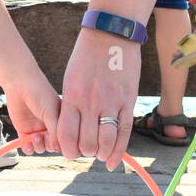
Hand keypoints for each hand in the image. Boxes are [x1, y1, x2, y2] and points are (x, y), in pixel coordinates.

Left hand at [1, 66, 58, 153]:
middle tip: (44, 136)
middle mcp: (51, 127)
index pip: (66, 139)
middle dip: (49, 145)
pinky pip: (28, 146)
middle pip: (53, 146)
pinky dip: (28, 148)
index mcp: (62, 121)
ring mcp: (38, 130)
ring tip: (35, 137)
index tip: (58, 138)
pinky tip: (27, 143)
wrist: (20, 85)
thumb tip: (58, 149)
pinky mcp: (25, 131)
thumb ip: (56, 131)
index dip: (62, 143)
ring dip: (38, 146)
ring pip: (41, 148)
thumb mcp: (52, 113)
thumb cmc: (40, 95)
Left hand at [56, 27, 139, 167]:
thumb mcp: (71, 79)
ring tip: (99, 153)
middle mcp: (91, 102)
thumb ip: (72, 104)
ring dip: (101, 153)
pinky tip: (113, 161)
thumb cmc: (87, 56)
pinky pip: (124, 133)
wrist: (111, 34)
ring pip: (105, 142)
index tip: (70, 152)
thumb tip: (72, 129)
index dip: (67, 149)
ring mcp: (111, 102)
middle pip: (86, 142)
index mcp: (72, 96)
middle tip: (86, 151)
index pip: (66, 134)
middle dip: (84, 152)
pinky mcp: (129, 101)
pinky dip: (118, 151)